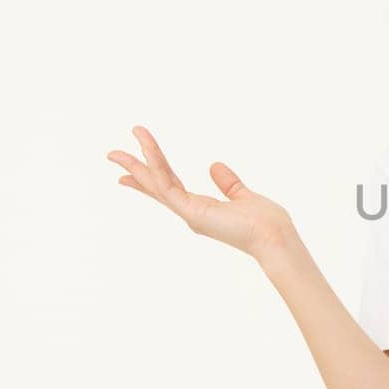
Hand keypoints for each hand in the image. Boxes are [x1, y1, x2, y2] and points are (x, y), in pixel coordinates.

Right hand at [107, 125, 297, 262]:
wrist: (275, 237)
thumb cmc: (267, 223)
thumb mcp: (244, 196)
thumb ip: (229, 184)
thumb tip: (214, 165)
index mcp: (203, 209)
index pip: (170, 188)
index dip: (151, 175)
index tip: (132, 167)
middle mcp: (191, 212)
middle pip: (157, 186)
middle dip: (135, 170)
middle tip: (112, 154)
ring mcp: (189, 213)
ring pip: (157, 184)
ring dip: (139, 164)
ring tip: (117, 151)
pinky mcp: (192, 212)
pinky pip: (168, 185)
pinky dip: (157, 166)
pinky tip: (147, 151)